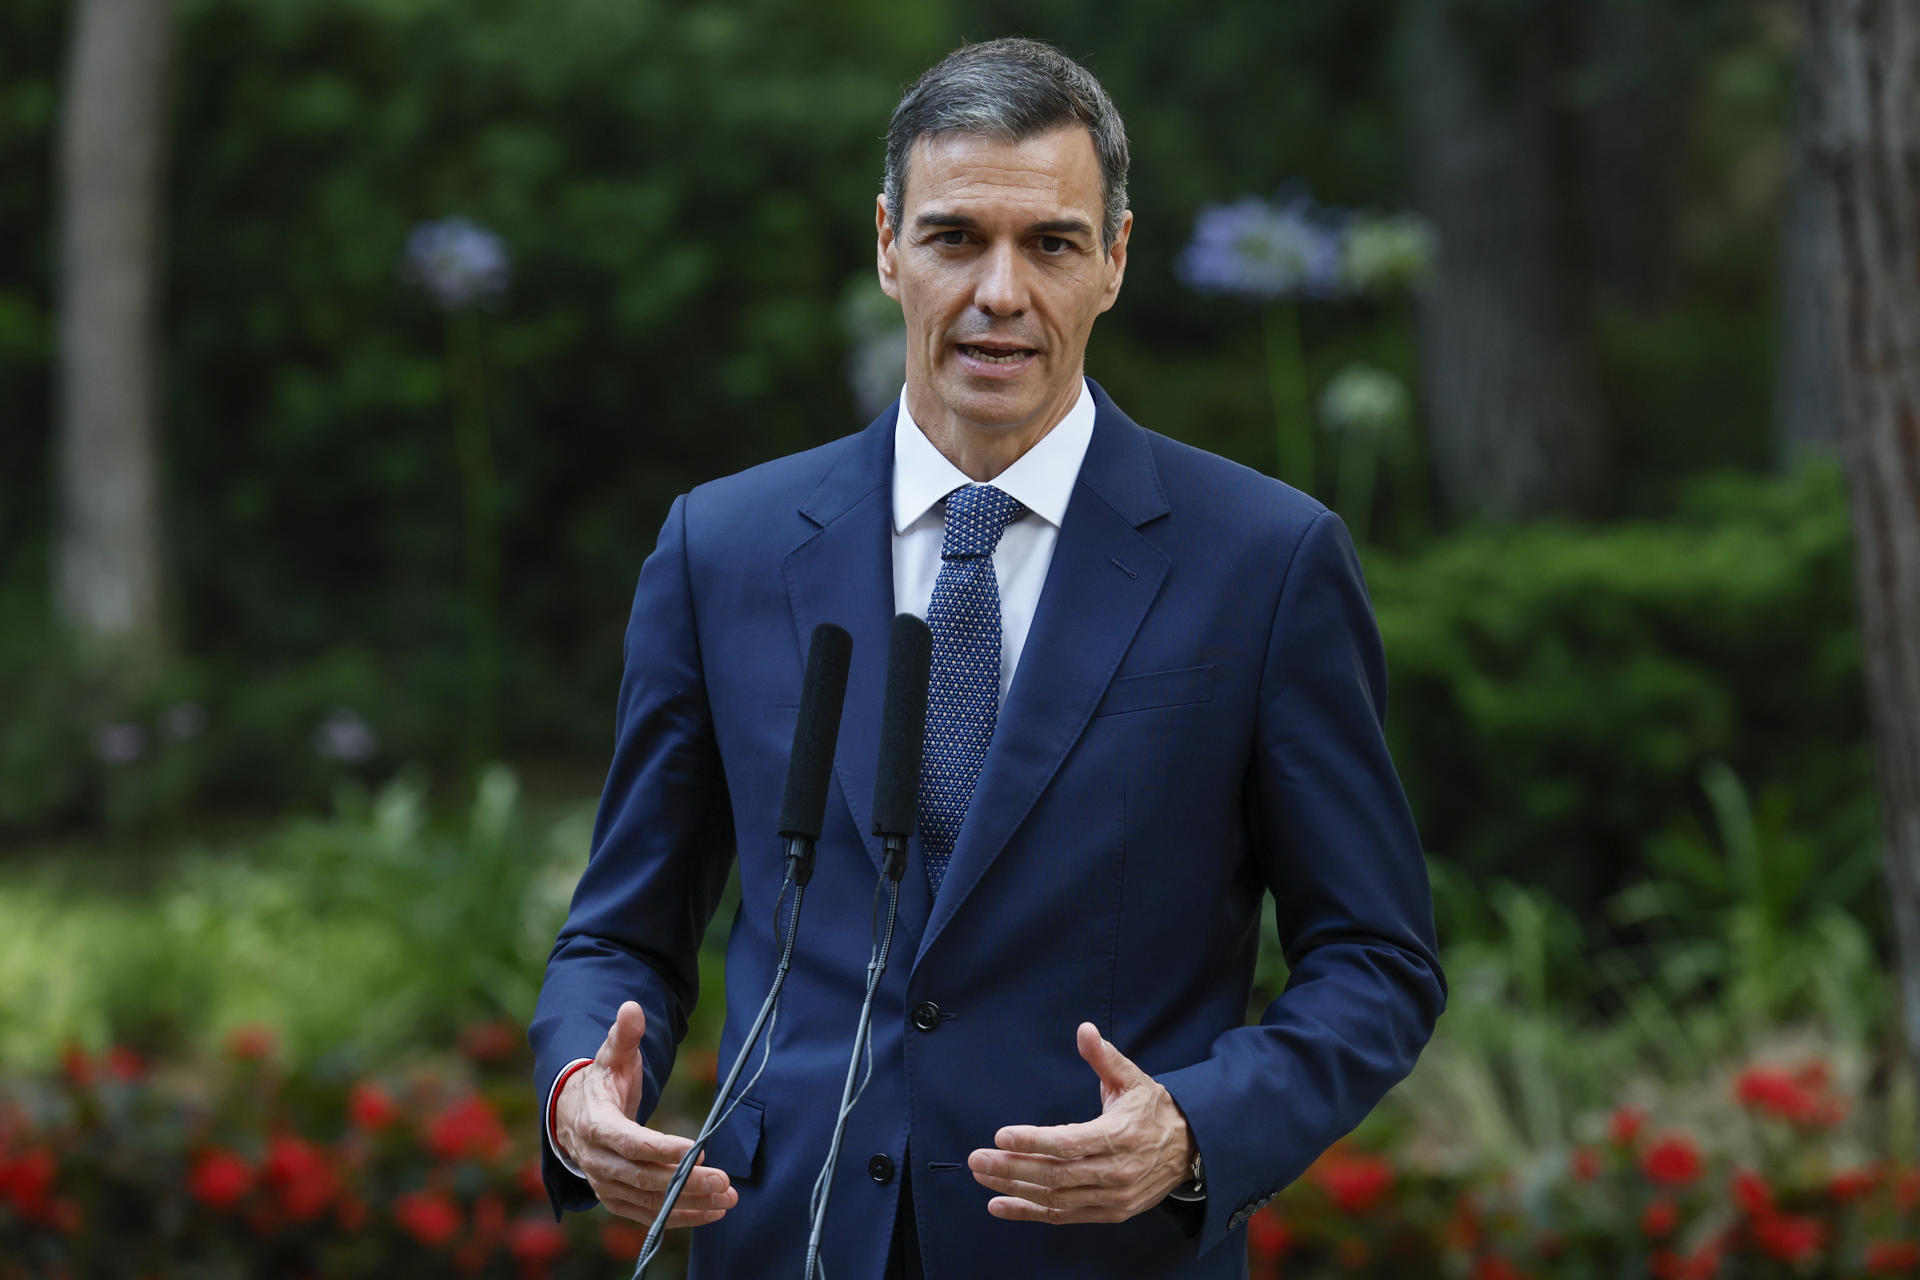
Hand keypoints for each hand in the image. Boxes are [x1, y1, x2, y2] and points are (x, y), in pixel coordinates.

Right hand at [553, 1000, 737, 1227]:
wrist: (574, 1114)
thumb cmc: (603, 1081)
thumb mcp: (611, 1055)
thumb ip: (623, 1035)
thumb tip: (631, 1007)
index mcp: (595, 1125)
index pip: (628, 1142)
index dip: (660, 1147)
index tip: (696, 1149)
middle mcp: (596, 1161)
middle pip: (643, 1177)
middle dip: (685, 1181)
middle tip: (724, 1180)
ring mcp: (605, 1184)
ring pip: (648, 1201)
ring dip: (690, 1203)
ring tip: (728, 1199)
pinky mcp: (616, 1199)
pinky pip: (648, 1215)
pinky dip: (680, 1216)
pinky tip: (712, 1212)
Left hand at [967, 1022, 1196, 1223]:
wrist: (1191, 1149)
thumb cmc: (1154, 1110)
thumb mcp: (1133, 1079)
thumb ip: (1104, 1057)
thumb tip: (1084, 1029)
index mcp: (1119, 1136)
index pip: (1069, 1143)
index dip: (1034, 1140)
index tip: (1001, 1135)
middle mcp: (1115, 1171)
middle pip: (1055, 1174)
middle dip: (1012, 1167)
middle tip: (977, 1159)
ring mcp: (1112, 1197)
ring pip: (1055, 1198)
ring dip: (1015, 1189)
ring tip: (982, 1176)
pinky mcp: (1110, 1213)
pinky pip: (1063, 1216)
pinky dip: (1029, 1213)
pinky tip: (1000, 1206)